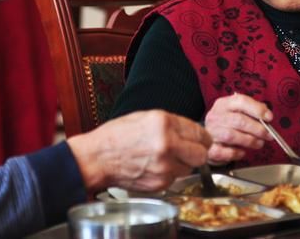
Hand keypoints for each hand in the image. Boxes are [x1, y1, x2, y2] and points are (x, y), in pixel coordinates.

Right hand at [68, 110, 210, 191]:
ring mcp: (164, 166)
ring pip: (190, 168)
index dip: (202, 137)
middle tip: (189, 151)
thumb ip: (171, 124)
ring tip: (164, 158)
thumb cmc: (117, 136)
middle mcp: (167, 144)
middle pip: (202, 154)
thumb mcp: (145, 117)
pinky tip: (154, 166)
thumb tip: (192, 131)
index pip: (200, 132)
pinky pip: (175, 178)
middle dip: (197, 152)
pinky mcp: (160, 182)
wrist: (97, 158)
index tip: (201, 140)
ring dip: (182, 164)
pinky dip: (169, 174)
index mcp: (164, 123)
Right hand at [204, 92, 273, 163]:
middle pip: (238, 120)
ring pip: (231, 136)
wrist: (207, 139)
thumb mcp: (236, 112)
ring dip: (250, 140)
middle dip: (257, 128)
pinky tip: (243, 152)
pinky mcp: (210, 149)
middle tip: (268, 135)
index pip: (241, 101)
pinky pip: (225, 152)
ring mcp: (211, 132)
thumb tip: (267, 116)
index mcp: (223, 104)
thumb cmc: (227, 125)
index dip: (257, 109)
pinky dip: (237, 153)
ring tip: (259, 143)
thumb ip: (251, 111)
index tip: (269, 117)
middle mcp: (215, 116)